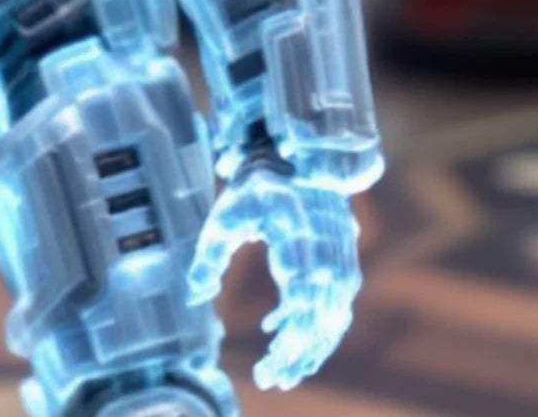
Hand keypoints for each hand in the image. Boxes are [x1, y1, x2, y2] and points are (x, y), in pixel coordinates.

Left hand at [184, 165, 361, 391]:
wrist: (294, 155)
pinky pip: (338, 300)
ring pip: (336, 313)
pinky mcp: (344, 255)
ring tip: (285, 371)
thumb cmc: (254, 187)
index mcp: (298, 242)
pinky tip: (282, 332)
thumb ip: (209, 256)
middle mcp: (327, 251)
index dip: (288, 344)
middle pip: (322, 318)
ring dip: (313, 345)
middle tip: (273, 380)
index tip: (267, 369)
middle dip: (299, 355)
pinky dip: (317, 322)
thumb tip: (193, 297)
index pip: (302, 306)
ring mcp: (341, 253)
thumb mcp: (224, 216)